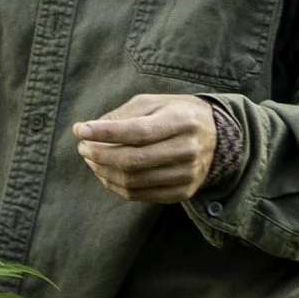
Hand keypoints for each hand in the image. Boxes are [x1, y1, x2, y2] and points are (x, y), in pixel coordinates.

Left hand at [72, 91, 218, 202]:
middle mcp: (187, 150)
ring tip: (91, 158)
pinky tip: (106, 173)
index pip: (137, 131)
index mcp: (182, 121)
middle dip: (100, 154)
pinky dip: (115, 185)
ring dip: (103, 171)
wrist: (218, 138)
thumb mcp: (155, 102)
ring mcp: (186, 175)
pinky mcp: (182, 192)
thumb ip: (123, 114)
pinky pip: (139, 195)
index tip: (80, 130)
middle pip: (133, 160)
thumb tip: (89, 130)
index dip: (105, 133)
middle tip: (83, 147)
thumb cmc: (177, 114)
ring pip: (133, 181)